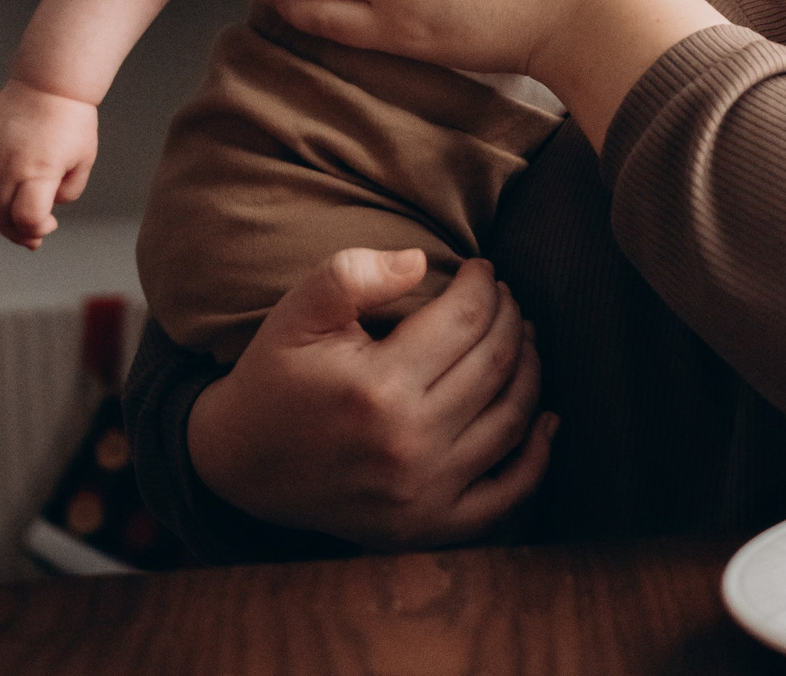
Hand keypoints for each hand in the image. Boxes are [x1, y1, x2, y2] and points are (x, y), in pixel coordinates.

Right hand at [0, 81, 97, 247]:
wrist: (49, 84)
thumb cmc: (72, 123)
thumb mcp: (83, 161)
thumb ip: (67, 192)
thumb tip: (43, 208)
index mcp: (40, 170)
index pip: (26, 217)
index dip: (36, 230)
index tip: (49, 224)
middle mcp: (8, 165)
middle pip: (1, 216)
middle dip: (18, 232)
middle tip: (33, 237)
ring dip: (0, 212)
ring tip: (18, 206)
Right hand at [187, 248, 555, 550]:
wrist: (239, 465)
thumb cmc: (275, 377)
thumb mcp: (297, 313)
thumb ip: (352, 273)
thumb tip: (421, 260)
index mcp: (378, 388)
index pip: (467, 319)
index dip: (485, 284)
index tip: (484, 268)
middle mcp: (408, 445)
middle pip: (497, 364)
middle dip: (512, 319)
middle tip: (507, 299)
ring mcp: (422, 493)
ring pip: (513, 419)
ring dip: (531, 370)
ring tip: (523, 339)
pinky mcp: (426, 526)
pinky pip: (506, 495)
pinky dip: (537, 457)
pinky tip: (546, 420)